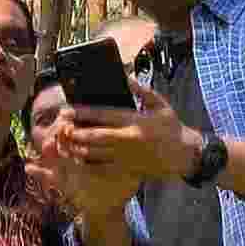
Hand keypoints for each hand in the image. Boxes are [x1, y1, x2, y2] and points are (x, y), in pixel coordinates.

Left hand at [44, 77, 192, 199]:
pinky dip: (88, 163)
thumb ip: (142, 90)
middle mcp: (128, 139)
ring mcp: (126, 156)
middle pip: (94, 136)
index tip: (67, 110)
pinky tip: (77, 158)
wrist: (183, 155)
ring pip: (95, 153)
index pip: (104, 115)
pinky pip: (102, 167)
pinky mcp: (126, 168)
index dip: (83, 112)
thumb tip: (126, 77)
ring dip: (77, 148)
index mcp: (135, 120)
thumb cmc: (171, 127)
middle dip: (75, 132)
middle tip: (61, 126)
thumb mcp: (159, 104)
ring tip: (64, 141)